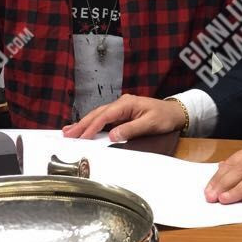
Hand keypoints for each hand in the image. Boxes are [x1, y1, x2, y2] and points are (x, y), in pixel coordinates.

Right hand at [62, 94, 184, 141]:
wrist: (175, 112)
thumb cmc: (165, 117)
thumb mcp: (150, 124)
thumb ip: (131, 130)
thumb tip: (113, 136)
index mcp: (127, 104)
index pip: (105, 116)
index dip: (92, 127)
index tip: (82, 137)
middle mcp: (121, 104)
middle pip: (97, 114)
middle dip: (82, 124)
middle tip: (66, 134)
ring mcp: (121, 108)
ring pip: (99, 116)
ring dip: (84, 124)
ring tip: (69, 132)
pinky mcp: (122, 114)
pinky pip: (104, 119)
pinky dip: (93, 124)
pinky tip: (84, 129)